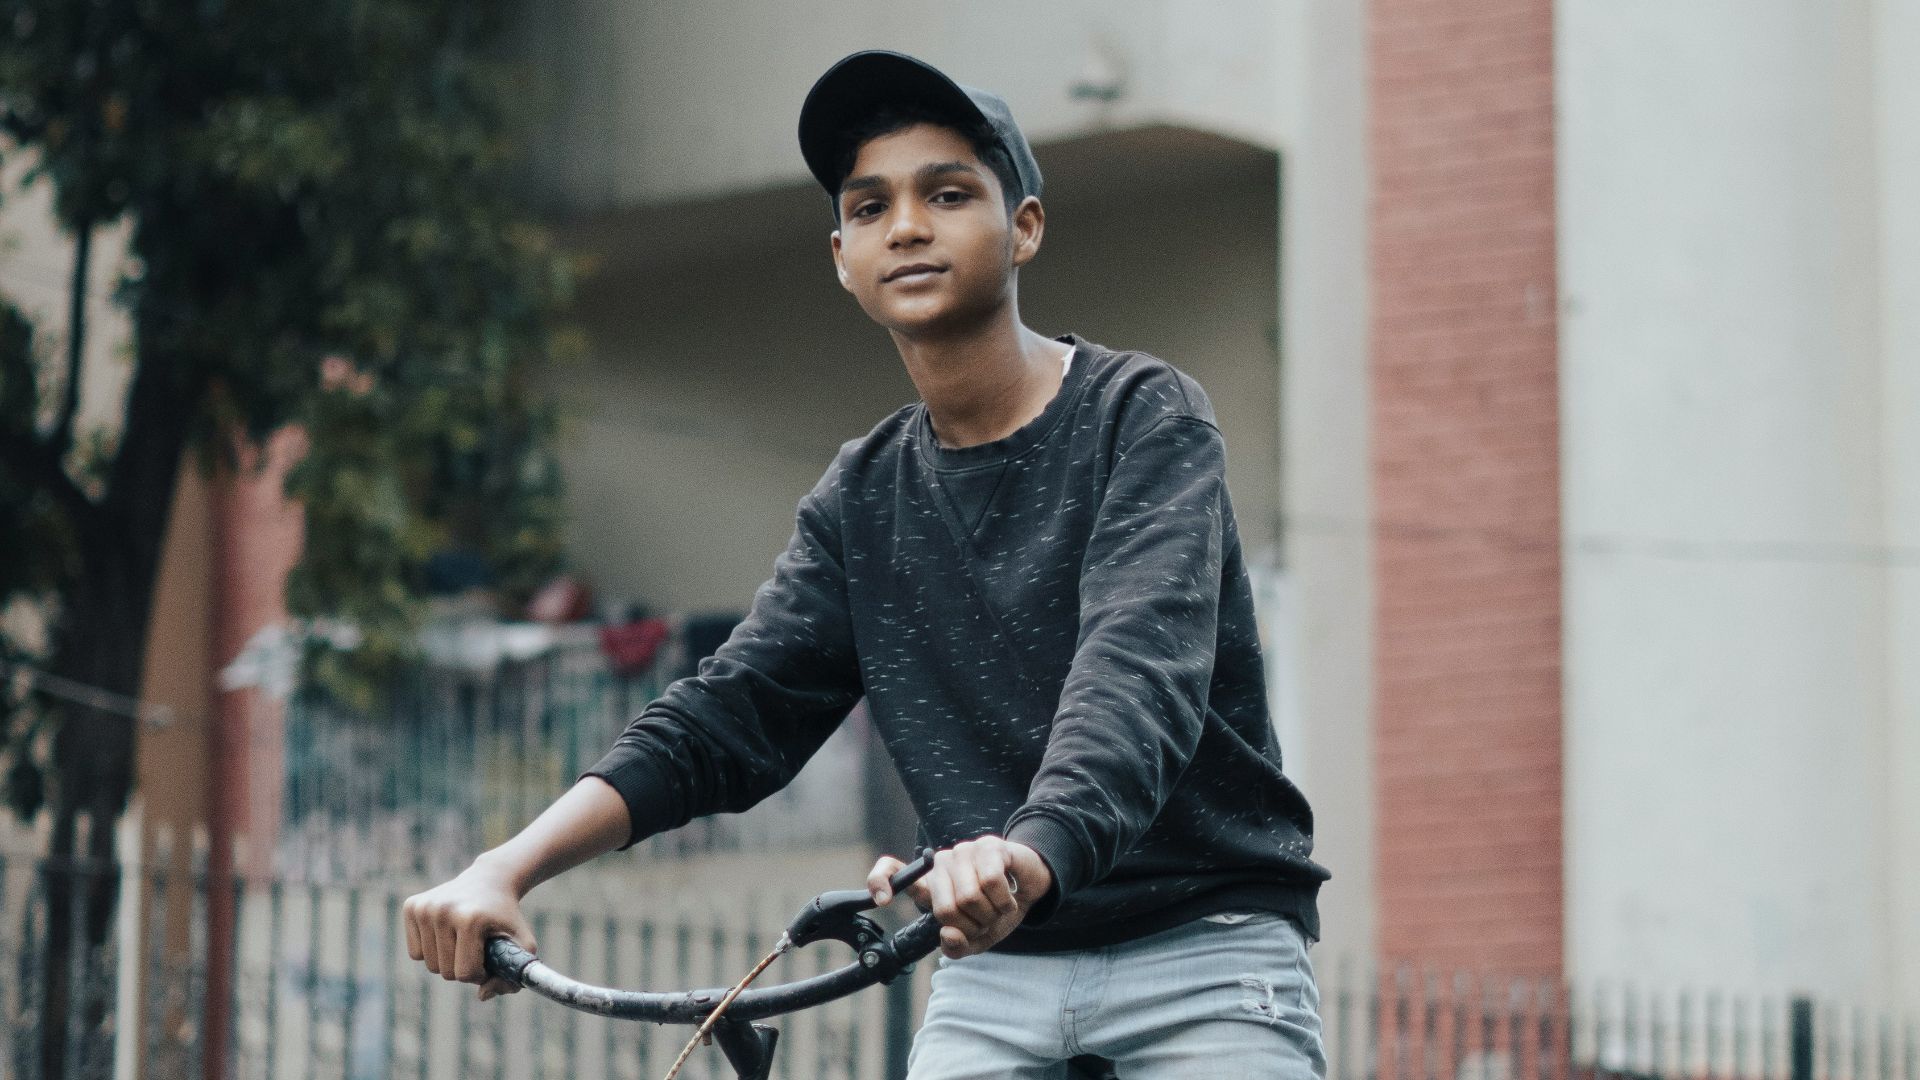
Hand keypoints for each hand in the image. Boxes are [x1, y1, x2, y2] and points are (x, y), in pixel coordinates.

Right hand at [402, 856, 537, 1001]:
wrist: (490, 881)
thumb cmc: (507, 917)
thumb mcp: (522, 945)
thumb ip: (512, 977)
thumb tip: (482, 996)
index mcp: (470, 919)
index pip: (465, 973)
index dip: (480, 974)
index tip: (490, 960)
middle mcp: (442, 911)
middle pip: (445, 971)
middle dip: (463, 967)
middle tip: (477, 948)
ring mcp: (424, 907)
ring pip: (429, 964)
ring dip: (448, 960)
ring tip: (463, 940)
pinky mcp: (411, 906)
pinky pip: (415, 952)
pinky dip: (431, 951)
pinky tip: (447, 932)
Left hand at [866, 836, 1053, 958]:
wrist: (1030, 889)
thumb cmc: (996, 910)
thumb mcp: (977, 937)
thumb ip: (958, 945)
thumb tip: (948, 935)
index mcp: (930, 884)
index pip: (891, 870)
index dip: (881, 881)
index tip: (882, 900)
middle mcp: (941, 864)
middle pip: (945, 909)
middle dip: (972, 928)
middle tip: (984, 923)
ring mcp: (963, 852)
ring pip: (970, 897)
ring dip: (991, 916)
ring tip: (998, 910)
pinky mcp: (988, 846)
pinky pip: (991, 881)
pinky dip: (1004, 902)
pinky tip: (1009, 899)